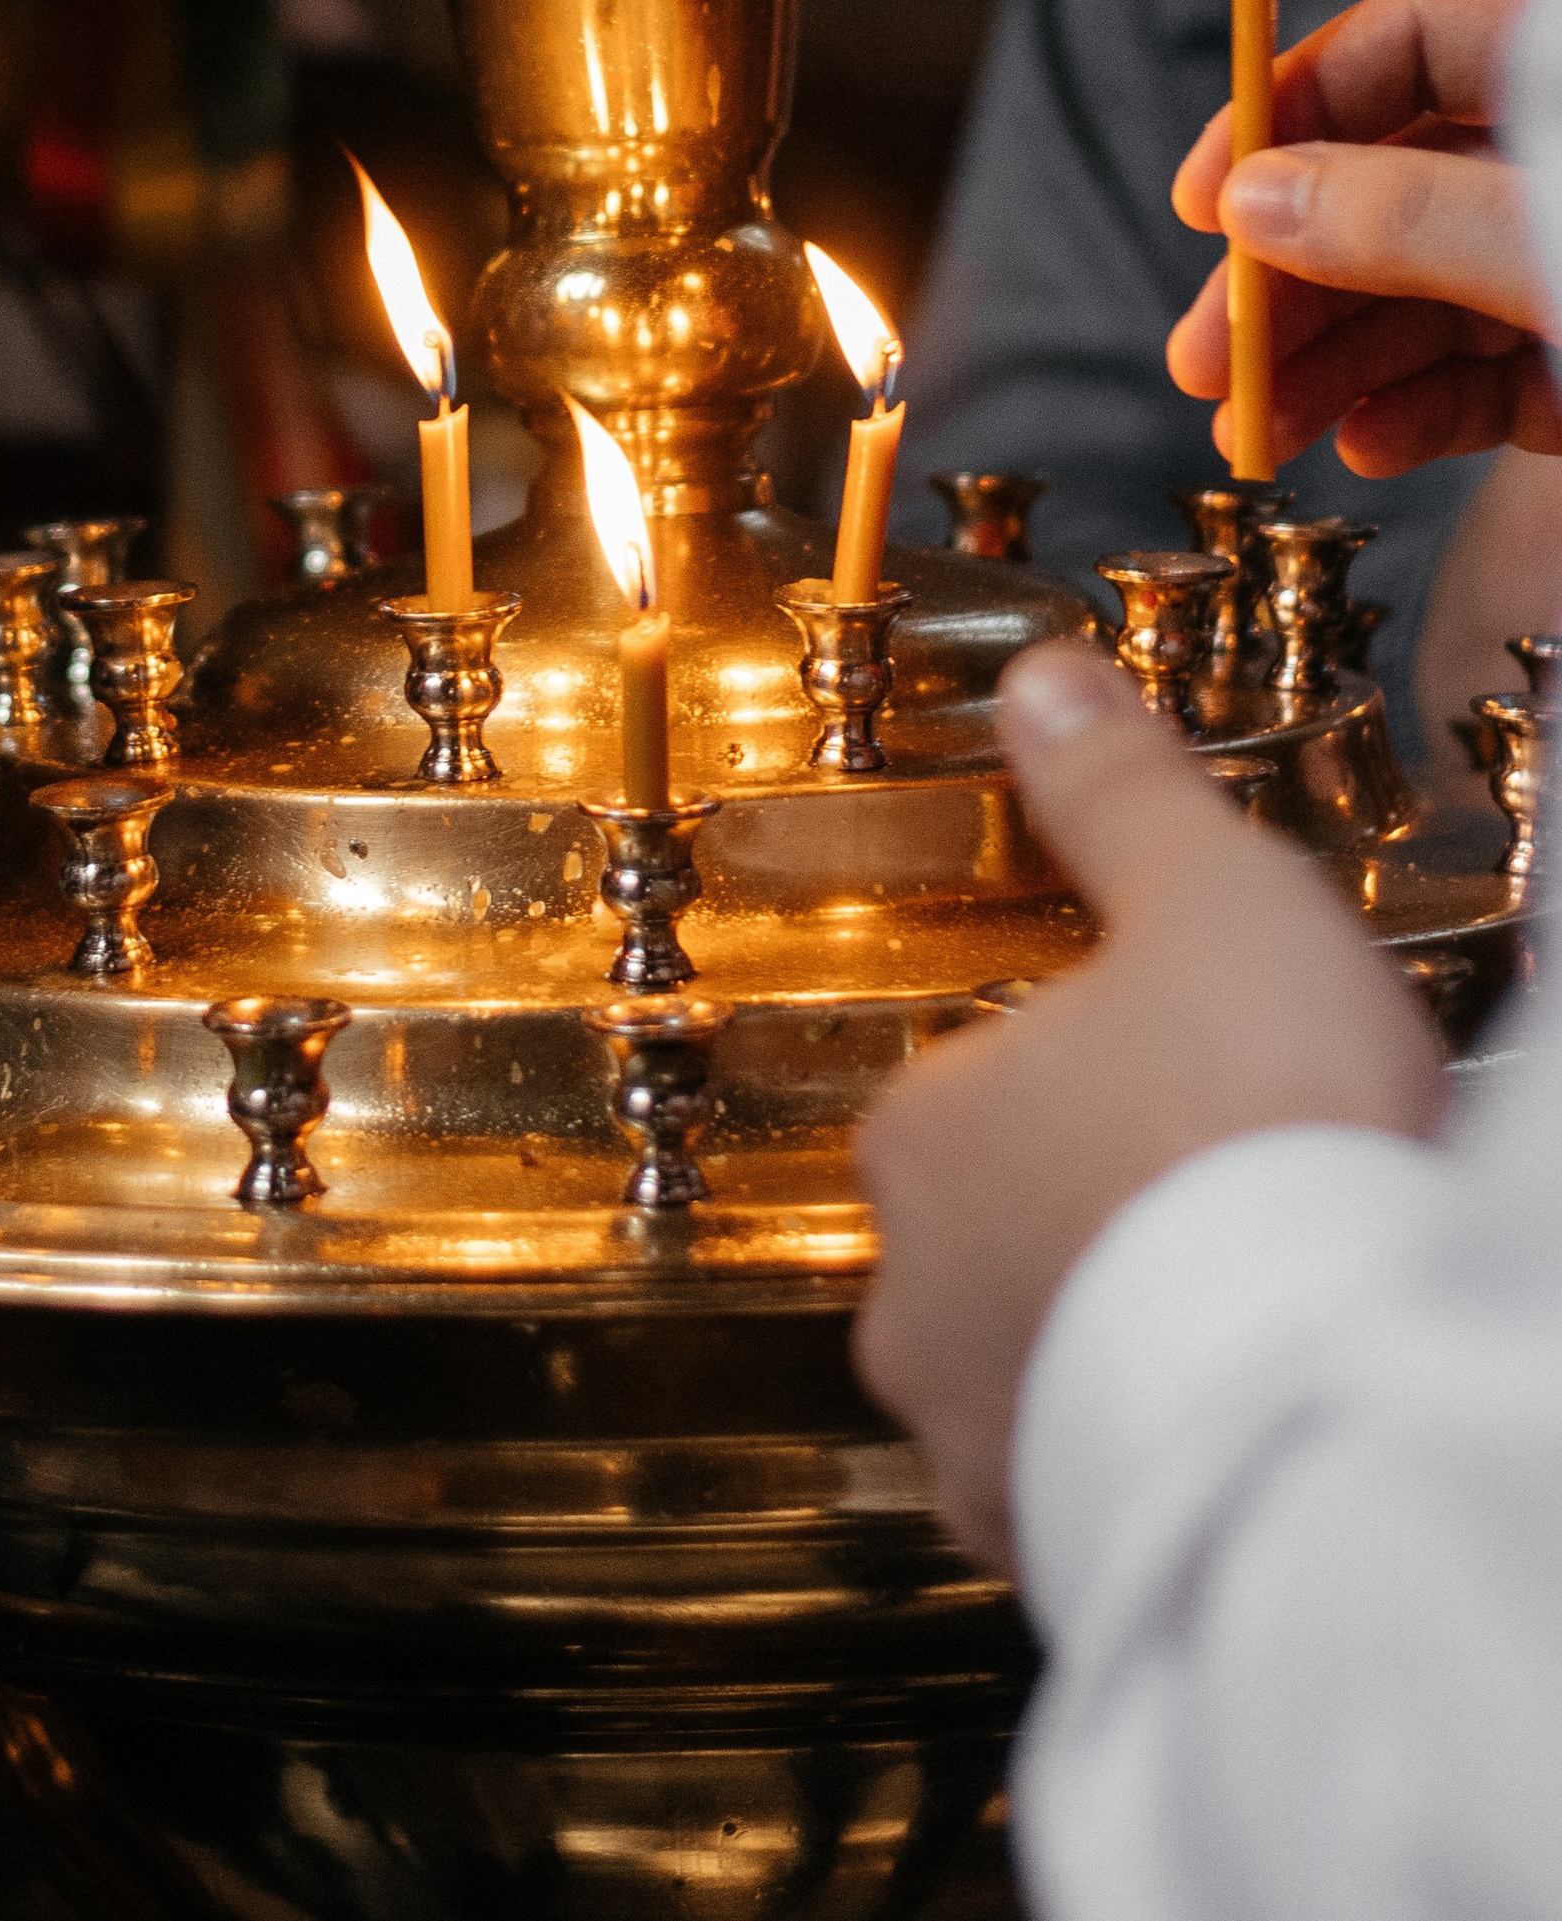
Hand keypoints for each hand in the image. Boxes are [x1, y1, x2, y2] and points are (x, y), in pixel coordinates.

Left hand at [854, 642, 1441, 1565]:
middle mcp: (906, 1293)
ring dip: (1099, 1342)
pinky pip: (1072, 1489)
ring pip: (1017, 1368)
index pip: (963, 1079)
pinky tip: (1219, 1413)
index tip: (1167, 1079)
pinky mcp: (1047, 1549)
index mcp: (917, 1130)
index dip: (1070, 1069)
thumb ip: (1118, 790)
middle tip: (1210, 1198)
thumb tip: (1046, 685)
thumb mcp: (1212, 895)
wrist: (1329, 1374)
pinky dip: (1135, 1452)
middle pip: (979, 1229)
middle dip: (1076, 1216)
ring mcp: (968, 1434)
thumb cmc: (1264, 1129)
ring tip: (1226, 1311)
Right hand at [1165, 0, 1560, 471]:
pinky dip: (1427, 410)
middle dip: (1290, 279)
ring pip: (1431, 292)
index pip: (1407, 39)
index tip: (1201, 202)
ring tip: (1253, 429)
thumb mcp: (1554, 244)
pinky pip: (1495, 374)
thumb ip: (1409, 219)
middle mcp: (1560, 163)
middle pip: (1395, 185)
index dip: (1290, 109)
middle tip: (1203, 357)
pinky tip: (1369, 442)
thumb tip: (1255, 200)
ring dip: (1332, 362)